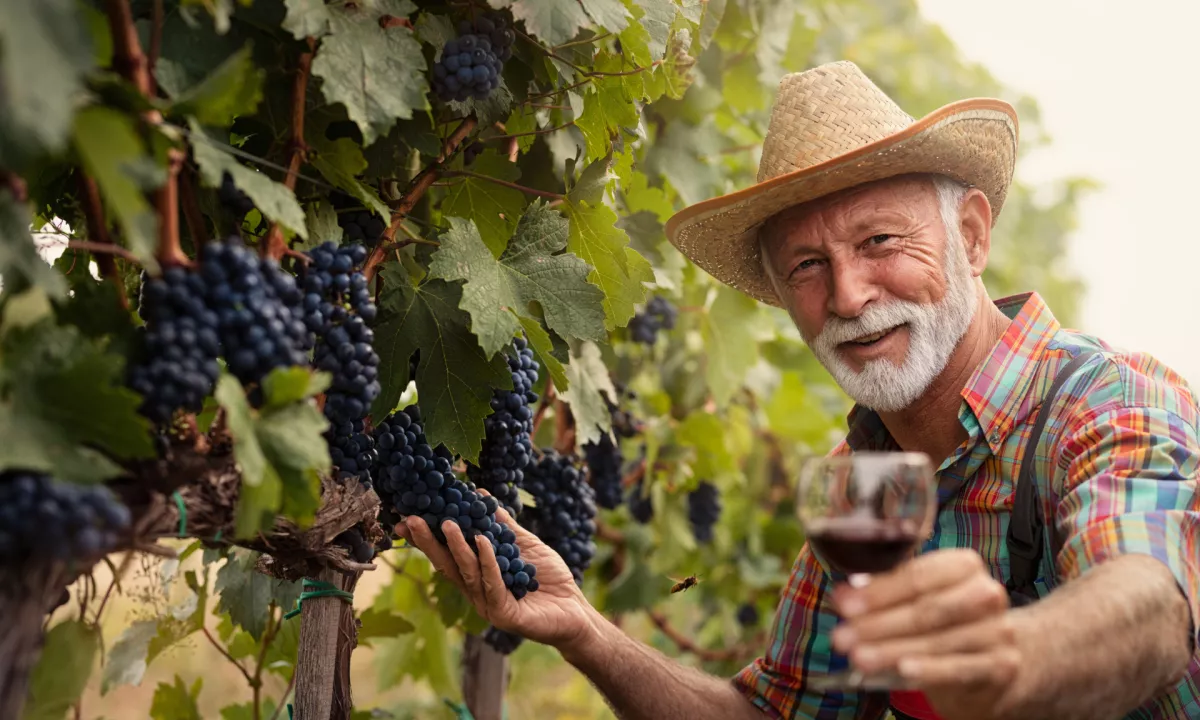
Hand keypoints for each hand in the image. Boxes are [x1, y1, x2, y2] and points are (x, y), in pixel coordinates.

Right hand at [394, 502, 597, 650]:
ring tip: (448, 523)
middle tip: (413, 518)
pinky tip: (483, 541)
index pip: (446, 554)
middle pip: (447, 564)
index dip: (426, 537)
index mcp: (476, 575)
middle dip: (429, 542)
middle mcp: (476, 591)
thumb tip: (481, 495)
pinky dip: (488, 561)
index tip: (407, 516)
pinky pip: (493, 584)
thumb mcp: (523, 543)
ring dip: (457, 547)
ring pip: (468, 573)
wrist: (575, 609)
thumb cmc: (548, 577)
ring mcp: (488, 605)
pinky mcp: (505, 615)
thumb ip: (502, 524)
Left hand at [830, 549, 1022, 719]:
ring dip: (891, 650)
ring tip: (858, 657)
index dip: (877, 591)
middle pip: (925, 609)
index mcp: (963, 565)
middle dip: (877, 624)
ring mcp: (997, 631)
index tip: (844, 604)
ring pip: (936, 641)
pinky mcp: (1000, 665)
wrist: (999, 656)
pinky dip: (928, 669)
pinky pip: (958, 668)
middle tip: (842, 637)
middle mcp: (985, 594)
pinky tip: (902, 670)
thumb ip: (887, 591)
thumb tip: (846, 595)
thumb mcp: (921, 596)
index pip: (917, 576)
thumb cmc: (947, 619)